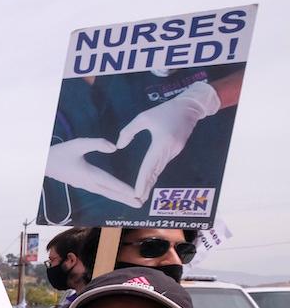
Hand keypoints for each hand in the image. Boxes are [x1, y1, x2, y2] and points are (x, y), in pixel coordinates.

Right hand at [43, 137, 141, 207]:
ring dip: (121, 198)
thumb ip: (97, 143)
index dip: (122, 188)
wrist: (43, 164)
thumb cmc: (60, 152)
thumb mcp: (78, 143)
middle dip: (125, 198)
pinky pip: (102, 191)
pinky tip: (119, 195)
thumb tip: (114, 148)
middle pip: (110, 193)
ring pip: (107, 193)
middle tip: (140, 204)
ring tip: (134, 201)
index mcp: (87, 174)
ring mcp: (85, 185)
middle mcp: (88, 183)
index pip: (109, 182)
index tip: (135, 194)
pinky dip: (113, 194)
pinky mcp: (84, 184)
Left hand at [116, 81, 220, 201]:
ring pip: (159, 169)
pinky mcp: (176, 150)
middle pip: (155, 171)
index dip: (142, 180)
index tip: (136, 192)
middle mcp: (170, 149)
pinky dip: (155, 174)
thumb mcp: (143, 117)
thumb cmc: (164, 111)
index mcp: (162, 142)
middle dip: (146, 186)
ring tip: (141, 195)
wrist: (189, 107)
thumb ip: (129, 131)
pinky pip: (163, 164)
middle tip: (137, 200)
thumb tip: (118, 146)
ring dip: (150, 182)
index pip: (149, 165)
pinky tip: (148, 181)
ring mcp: (175, 151)